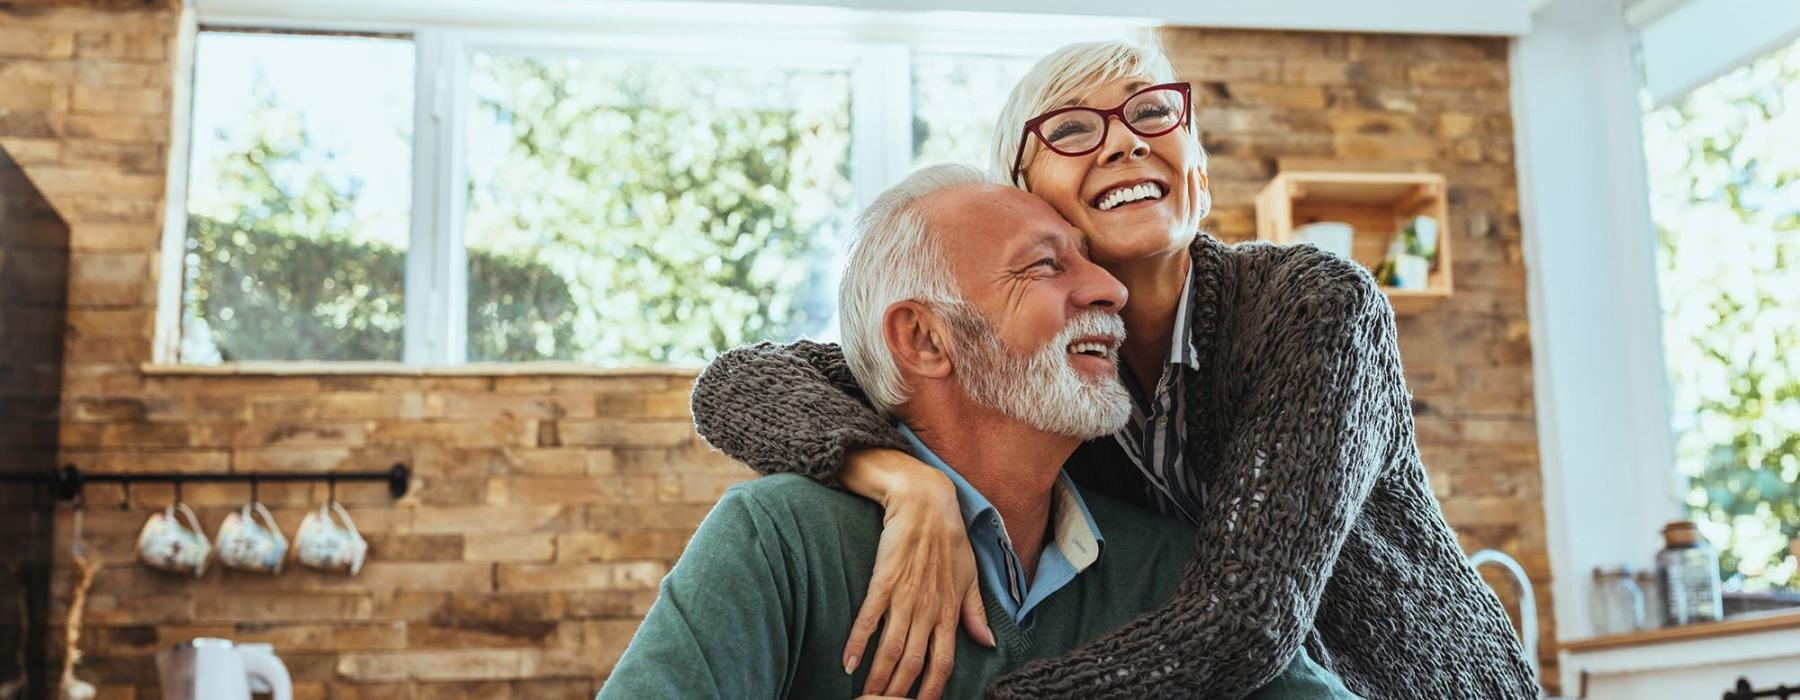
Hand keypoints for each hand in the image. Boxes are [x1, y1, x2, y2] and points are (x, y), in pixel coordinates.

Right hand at [838, 449, 994, 699]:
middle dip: (899, 692)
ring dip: (878, 677)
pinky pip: (869, 619)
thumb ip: (975, 613)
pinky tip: (847, 663)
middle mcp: (929, 609)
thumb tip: (987, 643)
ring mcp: (905, 596)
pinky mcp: (883, 580)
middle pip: (913, 663)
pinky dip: (857, 643)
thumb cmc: (950, 538)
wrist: (925, 501)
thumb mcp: (970, 576)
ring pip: (891, 649)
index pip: (943, 662)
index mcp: (950, 611)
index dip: (932, 690)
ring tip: (866, 696)